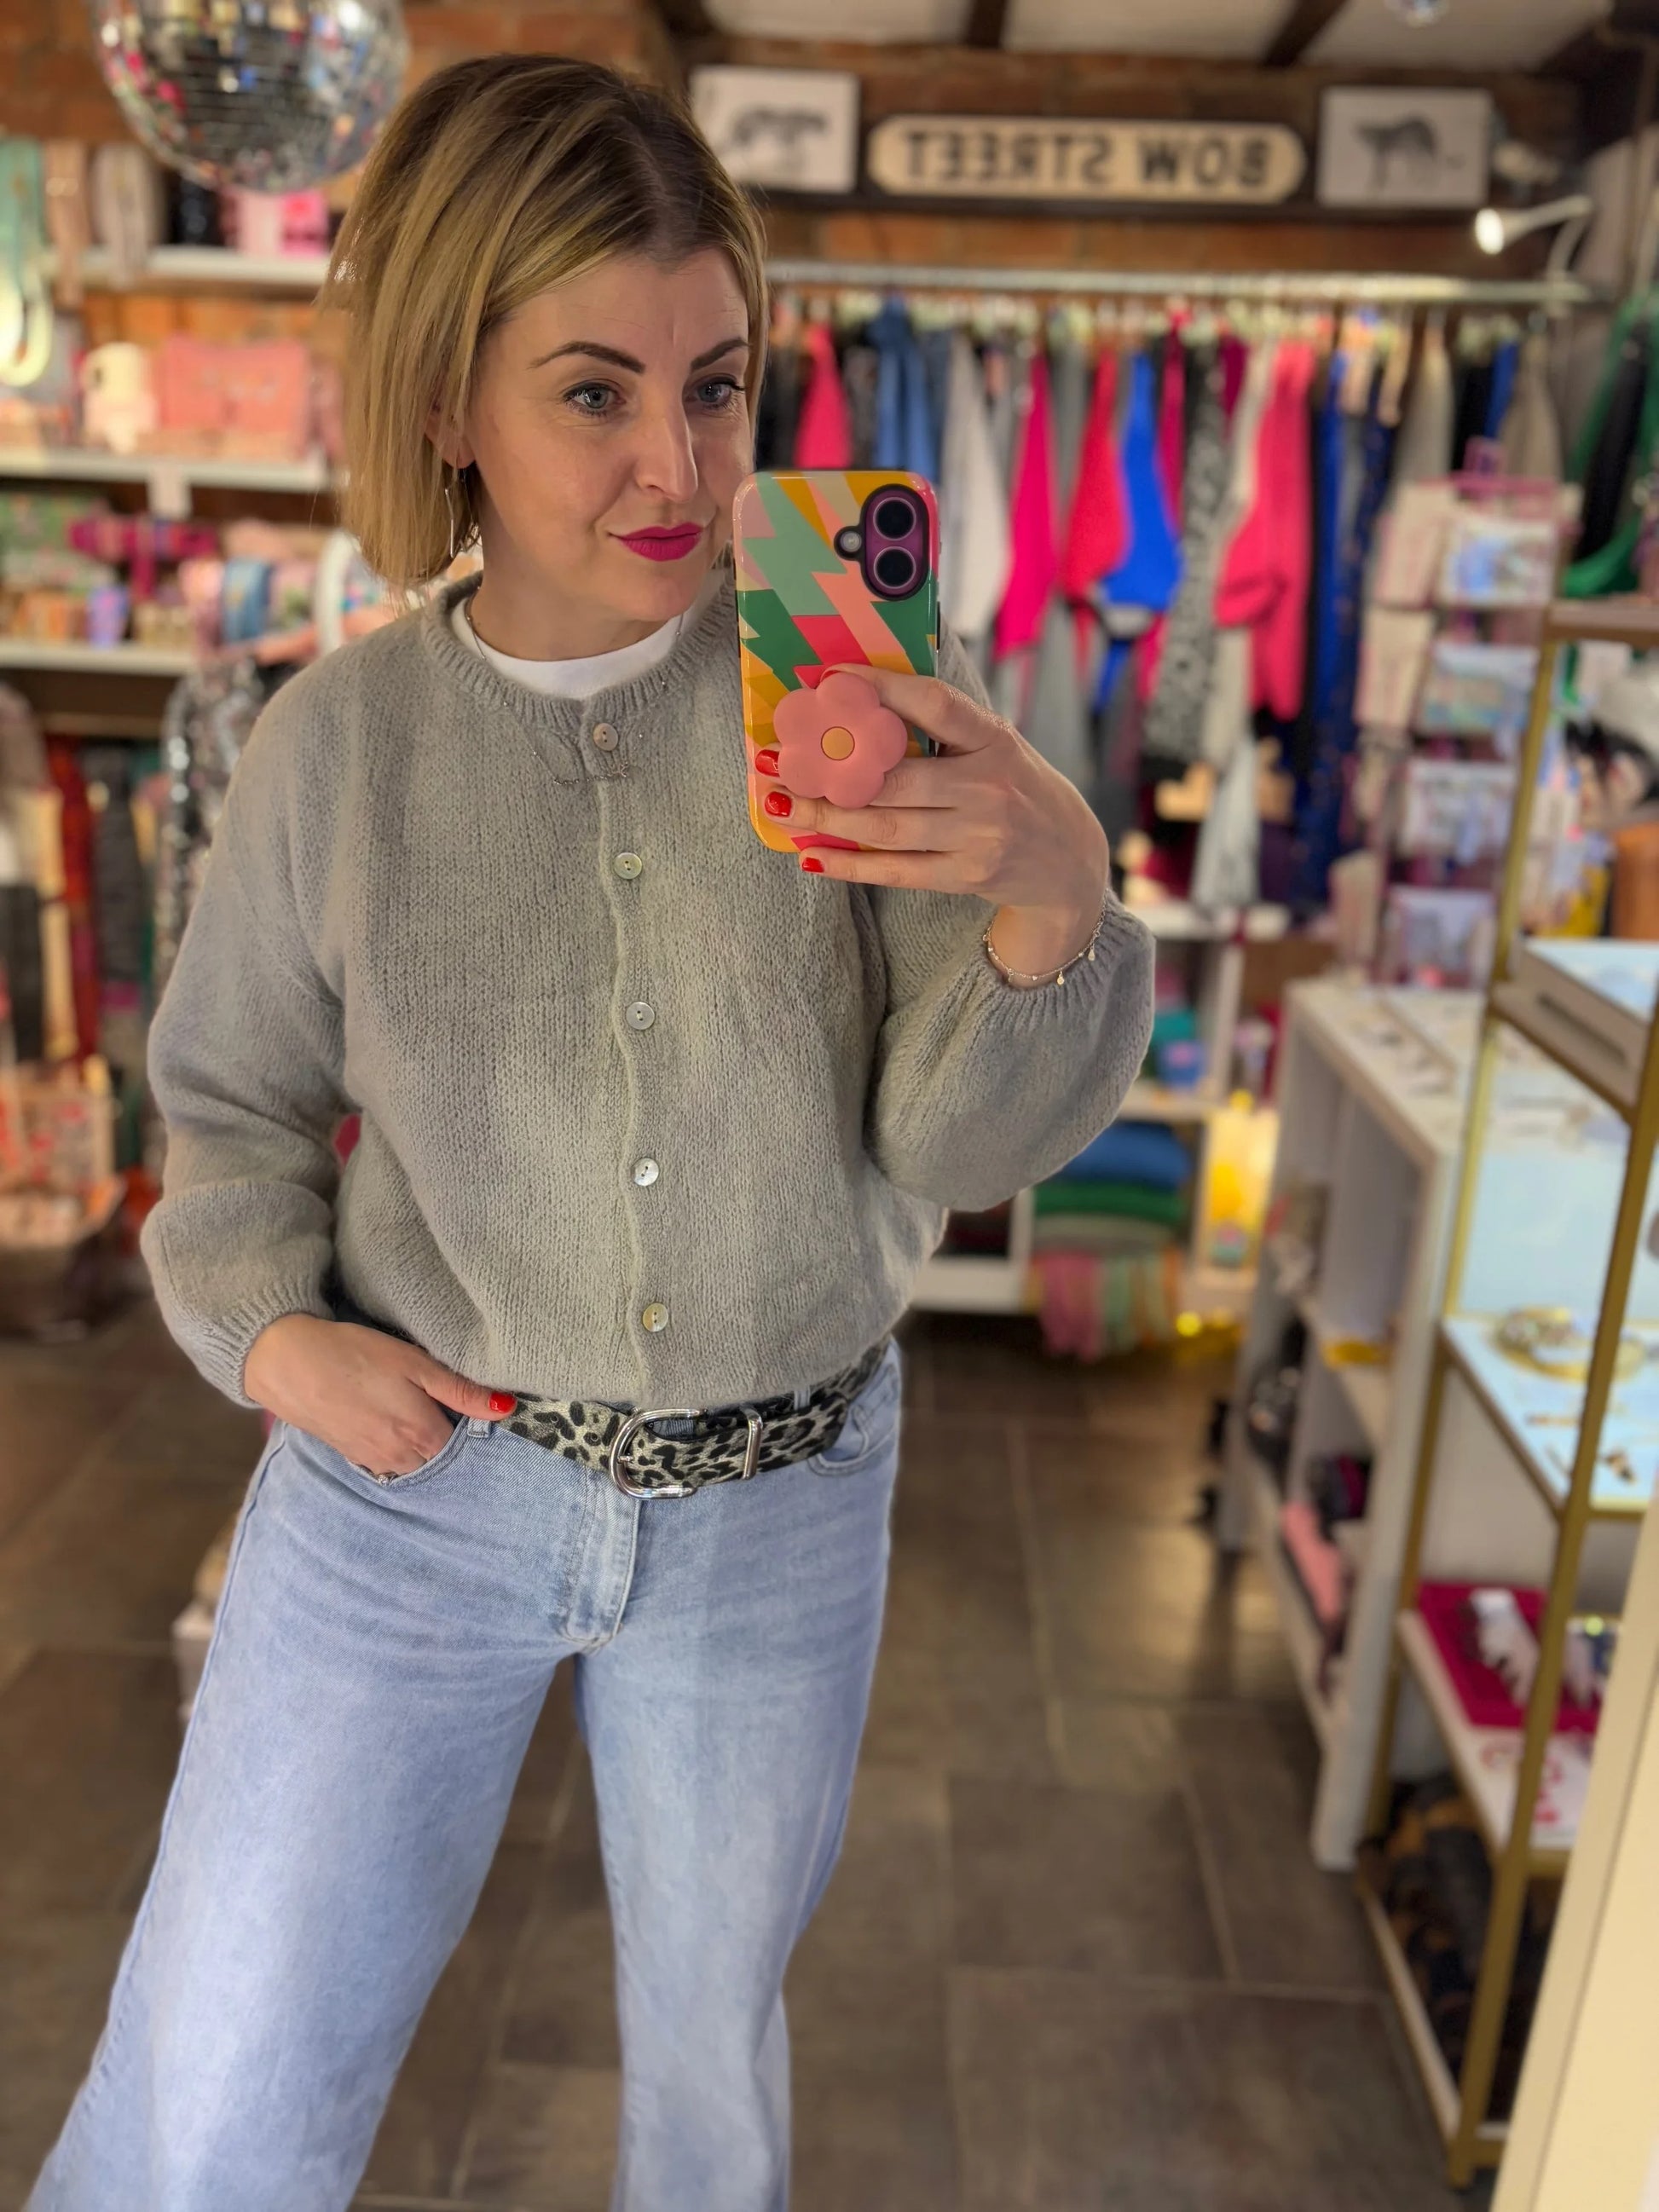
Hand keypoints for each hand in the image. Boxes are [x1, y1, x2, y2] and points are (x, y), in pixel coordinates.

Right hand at [244, 1315, 512, 1478]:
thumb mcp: (414, 1364)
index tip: (476, 1413)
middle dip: (450, 1446)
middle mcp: (400, 1458)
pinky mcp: (351, 1455)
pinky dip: (399, 1453)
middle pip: (440, 1462)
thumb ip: (460, 1390)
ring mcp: (373, 1460)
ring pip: (414, 1466)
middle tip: (451, 1416)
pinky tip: (393, 1427)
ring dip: (424, 1451)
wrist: (287, 1363)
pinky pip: (387, 1465)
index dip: (474, 1432)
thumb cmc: (355, 1355)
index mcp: (422, 1436)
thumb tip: (506, 1408)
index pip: (465, 1449)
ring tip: (421, 1418)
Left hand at [756, 665, 1109, 979]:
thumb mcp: (995, 747)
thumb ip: (943, 729)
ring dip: (825, 818)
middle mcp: (988, 787)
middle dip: (829, 770)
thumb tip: (859, 703)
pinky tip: (812, 854)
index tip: (830, 678)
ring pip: (887, 827)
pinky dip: (850, 864)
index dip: (881, 687)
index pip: (935, 704)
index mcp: (994, 739)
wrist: (1068, 862)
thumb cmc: (1016, 791)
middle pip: (895, 778)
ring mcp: (979, 836)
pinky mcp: (967, 876)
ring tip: (779, 806)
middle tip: (775, 760)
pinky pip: (896, 871)